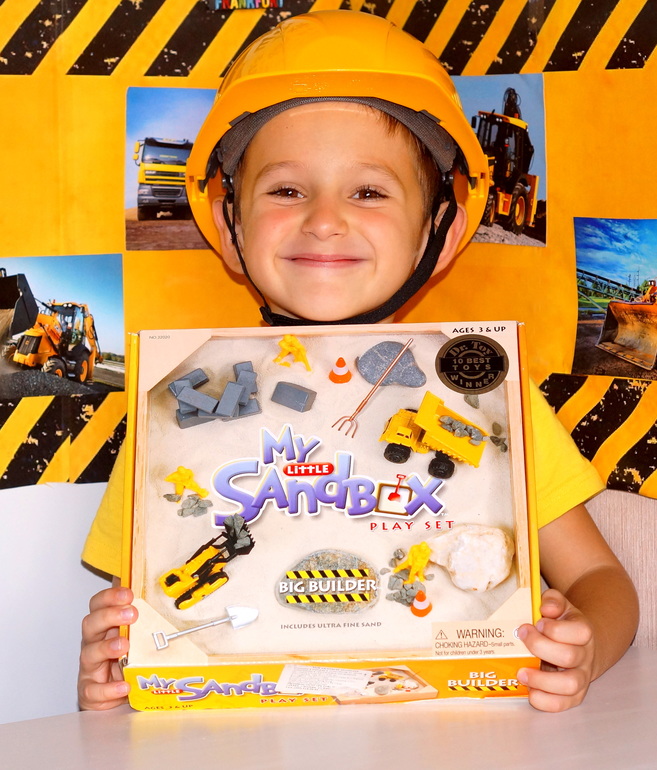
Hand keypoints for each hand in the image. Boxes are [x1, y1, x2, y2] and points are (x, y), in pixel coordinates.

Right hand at [78, 586, 137, 709]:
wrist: (114, 695)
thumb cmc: (125, 661)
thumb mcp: (135, 636)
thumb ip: (144, 618)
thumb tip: (161, 594)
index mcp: (103, 627)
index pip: (98, 604)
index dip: (110, 596)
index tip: (128, 594)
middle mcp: (93, 644)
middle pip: (91, 624)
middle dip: (110, 615)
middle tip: (132, 614)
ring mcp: (90, 668)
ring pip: (90, 653)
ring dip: (107, 647)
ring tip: (124, 646)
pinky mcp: (90, 692)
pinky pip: (95, 690)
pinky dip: (109, 689)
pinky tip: (123, 686)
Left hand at [516, 588, 593, 711]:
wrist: (582, 645)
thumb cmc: (563, 623)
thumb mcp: (560, 605)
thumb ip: (553, 600)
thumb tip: (546, 609)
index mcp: (583, 632)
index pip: (579, 632)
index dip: (554, 629)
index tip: (535, 623)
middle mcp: (585, 656)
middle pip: (569, 656)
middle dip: (540, 647)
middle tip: (521, 638)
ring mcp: (581, 677)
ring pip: (570, 685)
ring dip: (542, 680)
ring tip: (521, 673)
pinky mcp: (573, 695)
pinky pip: (563, 704)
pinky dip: (545, 701)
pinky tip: (530, 690)